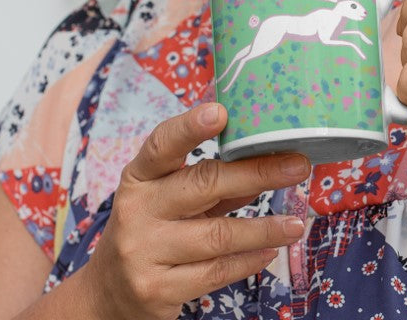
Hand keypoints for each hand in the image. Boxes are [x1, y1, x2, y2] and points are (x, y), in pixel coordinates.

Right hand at [80, 103, 310, 319]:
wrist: (109, 293)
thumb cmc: (152, 230)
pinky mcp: (156, 289)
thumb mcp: (168, 199)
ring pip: (217, 235)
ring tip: (296, 224)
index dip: (190, 127)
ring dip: (264, 228)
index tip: (221, 112)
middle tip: (297, 166)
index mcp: (139, 177)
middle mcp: (137, 210)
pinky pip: (215, 272)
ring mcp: (143, 251)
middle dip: (256, 173)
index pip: (162, 145)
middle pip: (203, 185)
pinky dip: (248, 261)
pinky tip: (270, 252)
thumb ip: (209, 179)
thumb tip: (268, 154)